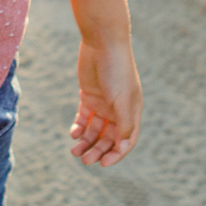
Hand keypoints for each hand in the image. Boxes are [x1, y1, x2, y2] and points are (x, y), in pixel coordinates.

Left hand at [69, 38, 140, 166]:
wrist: (103, 42)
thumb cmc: (117, 69)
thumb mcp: (122, 99)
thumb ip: (124, 123)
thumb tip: (122, 147)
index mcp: (132, 111)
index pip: (126, 141)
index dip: (116, 154)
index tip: (103, 164)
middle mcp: (118, 110)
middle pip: (109, 138)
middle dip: (98, 151)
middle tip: (84, 160)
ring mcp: (103, 103)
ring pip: (94, 131)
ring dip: (86, 142)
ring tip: (75, 152)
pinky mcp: (89, 96)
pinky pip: (84, 118)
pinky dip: (79, 128)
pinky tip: (73, 134)